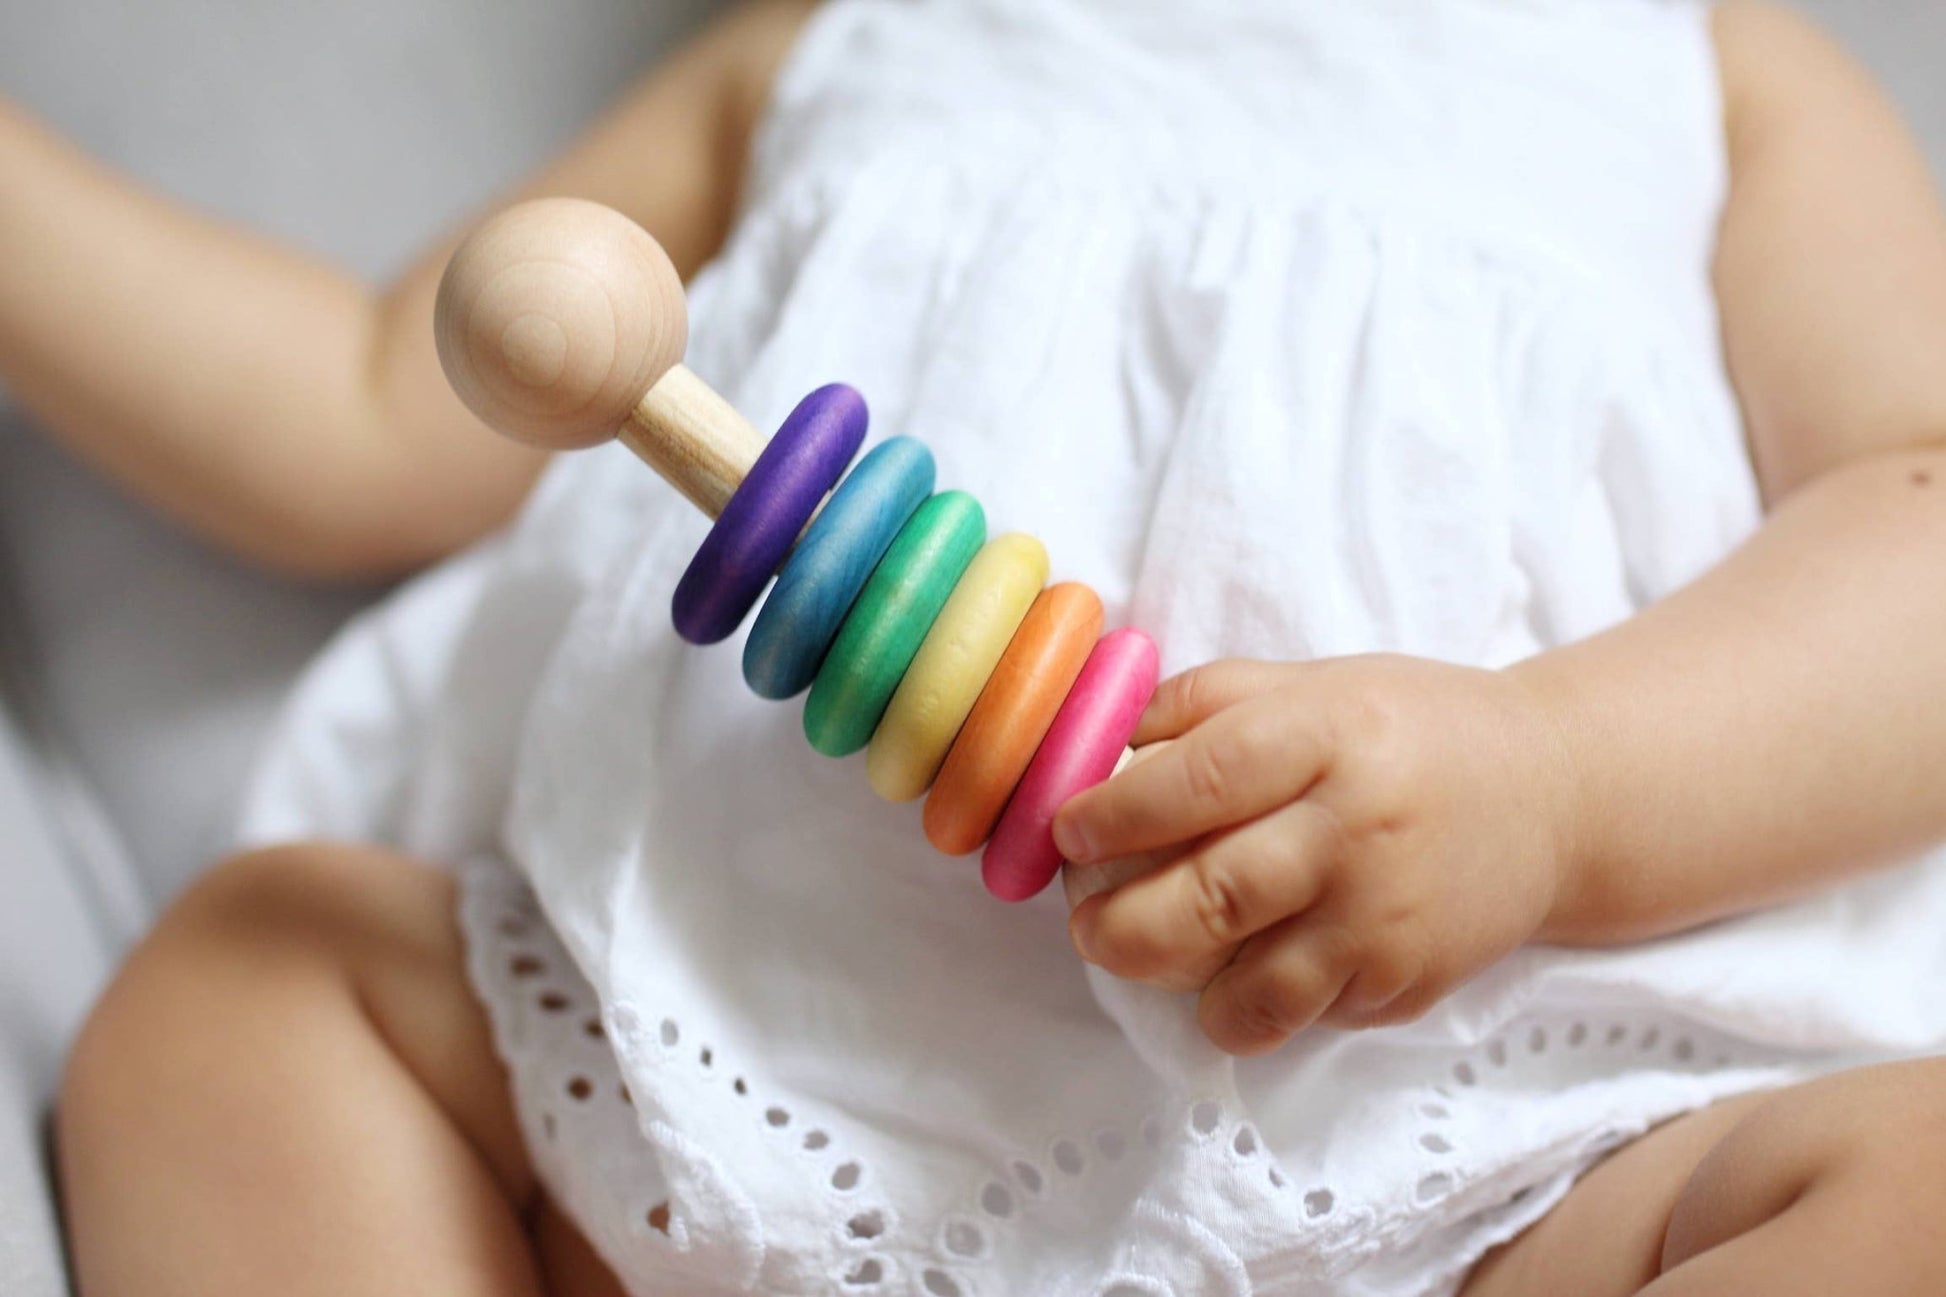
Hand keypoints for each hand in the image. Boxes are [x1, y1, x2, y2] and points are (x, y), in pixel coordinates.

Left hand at [1052, 654, 1583, 1055]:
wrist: (1550, 797)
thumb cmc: (1404, 730)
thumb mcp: (1309, 684)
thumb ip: (1200, 705)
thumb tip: (1092, 746)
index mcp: (1328, 734)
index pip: (1200, 779)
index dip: (1116, 813)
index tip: (1067, 830)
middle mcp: (1358, 828)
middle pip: (1211, 896)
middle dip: (1118, 922)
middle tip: (1083, 919)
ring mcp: (1385, 919)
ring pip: (1244, 983)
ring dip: (1167, 979)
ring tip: (1142, 949)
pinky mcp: (1403, 985)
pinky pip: (1292, 1017)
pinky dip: (1241, 1004)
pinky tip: (1232, 964)